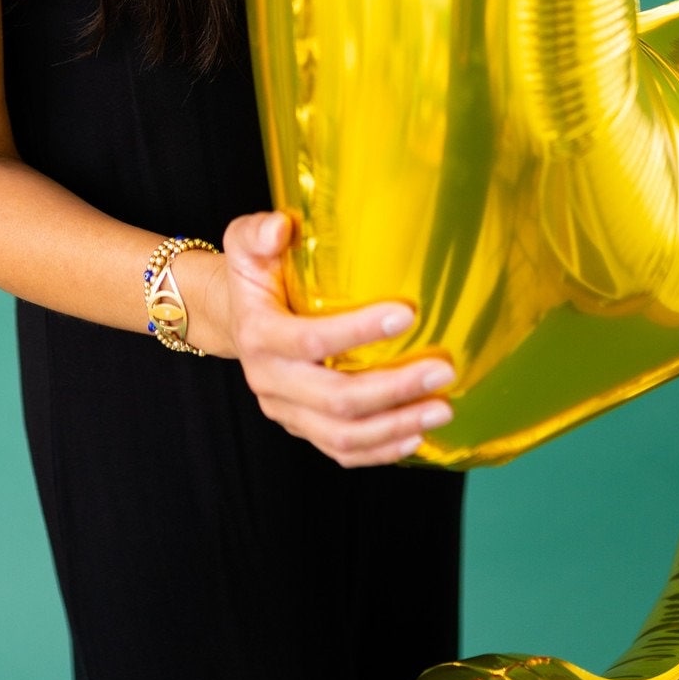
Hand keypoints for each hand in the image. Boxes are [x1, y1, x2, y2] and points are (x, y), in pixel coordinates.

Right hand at [219, 209, 453, 466]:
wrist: (234, 315)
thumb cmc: (254, 273)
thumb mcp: (245, 241)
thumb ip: (259, 232)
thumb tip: (281, 227)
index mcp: (258, 334)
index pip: (311, 341)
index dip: (358, 331)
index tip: (407, 315)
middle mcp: (269, 380)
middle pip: (335, 399)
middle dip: (394, 388)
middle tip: (443, 370)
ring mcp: (285, 410)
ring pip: (342, 435)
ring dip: (397, 426)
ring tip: (442, 408)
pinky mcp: (301, 427)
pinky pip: (341, 451)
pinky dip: (381, 450)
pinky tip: (416, 436)